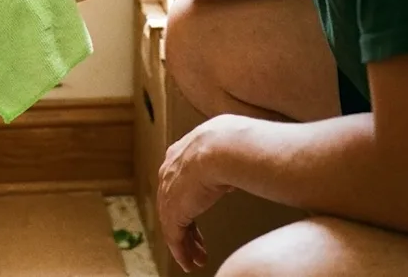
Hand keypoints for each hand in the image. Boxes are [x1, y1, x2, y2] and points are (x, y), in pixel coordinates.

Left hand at [158, 116, 241, 272]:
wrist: (222, 148)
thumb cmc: (232, 144)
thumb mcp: (227, 148)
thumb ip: (226, 162)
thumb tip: (238, 170)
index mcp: (180, 154)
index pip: (180, 183)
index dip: (190, 201)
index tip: (198, 213)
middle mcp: (169, 173)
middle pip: (174, 206)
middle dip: (188, 227)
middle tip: (198, 244)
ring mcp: (168, 194)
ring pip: (174, 225)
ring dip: (187, 244)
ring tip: (196, 260)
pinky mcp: (173, 212)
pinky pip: (175, 238)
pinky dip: (181, 252)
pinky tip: (189, 263)